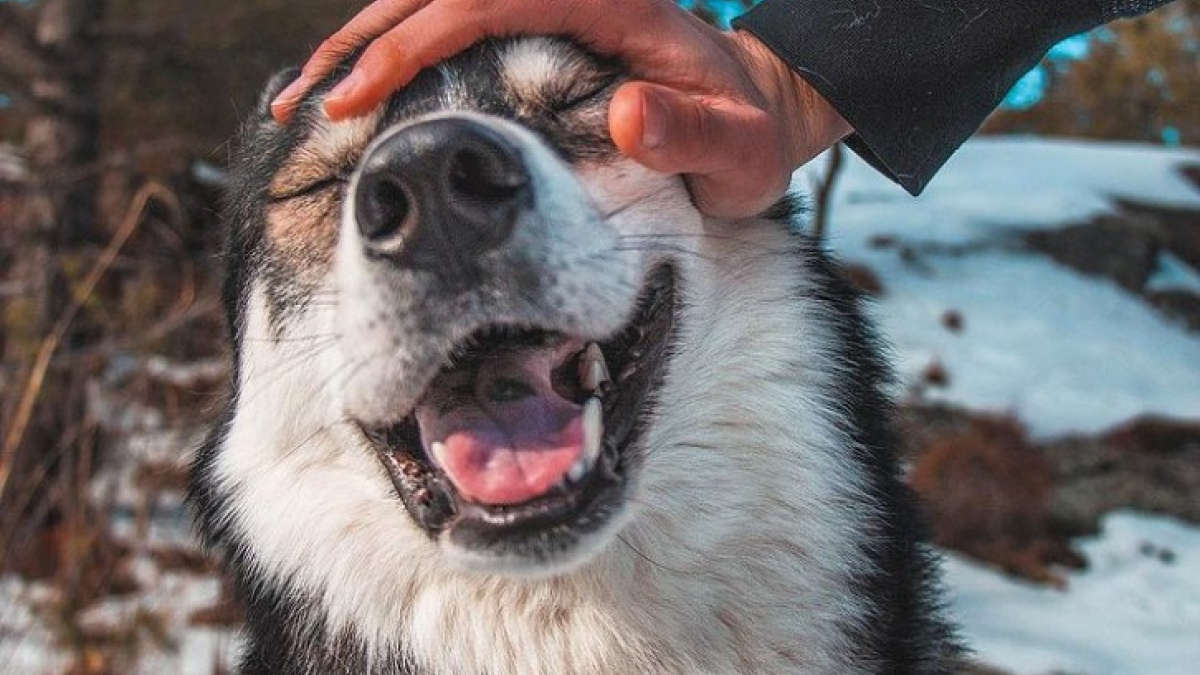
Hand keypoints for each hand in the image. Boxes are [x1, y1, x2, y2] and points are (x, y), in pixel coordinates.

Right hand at [271, 0, 851, 217]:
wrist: (761, 107)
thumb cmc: (750, 132)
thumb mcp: (740, 146)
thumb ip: (694, 133)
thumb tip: (627, 114)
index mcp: (606, 1)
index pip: (480, 3)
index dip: (409, 45)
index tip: (354, 98)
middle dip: (358, 45)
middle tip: (296, 106)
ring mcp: (546, 10)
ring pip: (433, 9)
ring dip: (362, 48)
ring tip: (300, 104)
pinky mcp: (535, 35)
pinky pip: (451, 34)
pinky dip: (396, 59)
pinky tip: (357, 94)